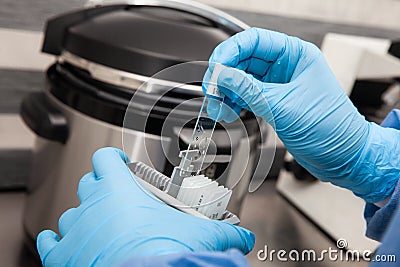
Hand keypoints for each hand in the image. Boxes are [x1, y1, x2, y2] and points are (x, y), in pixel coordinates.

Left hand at [36, 147, 253, 265]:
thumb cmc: (164, 251)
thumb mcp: (200, 233)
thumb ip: (226, 232)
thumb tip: (243, 238)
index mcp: (119, 188)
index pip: (106, 158)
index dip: (113, 157)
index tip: (122, 163)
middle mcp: (92, 205)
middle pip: (89, 183)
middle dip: (101, 187)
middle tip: (118, 198)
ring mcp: (76, 230)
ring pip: (71, 212)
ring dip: (84, 216)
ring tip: (101, 225)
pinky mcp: (63, 257)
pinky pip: (51, 243)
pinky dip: (57, 241)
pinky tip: (66, 243)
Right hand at [203, 27, 399, 202]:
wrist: (342, 157)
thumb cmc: (330, 129)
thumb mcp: (283, 106)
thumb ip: (249, 90)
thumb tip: (223, 76)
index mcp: (296, 55)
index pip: (254, 41)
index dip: (230, 51)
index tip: (216, 68)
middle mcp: (286, 67)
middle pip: (244, 60)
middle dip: (225, 76)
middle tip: (213, 92)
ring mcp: (278, 85)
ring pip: (242, 80)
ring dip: (227, 92)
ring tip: (219, 107)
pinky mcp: (273, 102)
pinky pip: (246, 96)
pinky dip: (234, 103)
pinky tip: (228, 112)